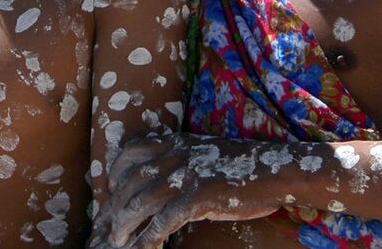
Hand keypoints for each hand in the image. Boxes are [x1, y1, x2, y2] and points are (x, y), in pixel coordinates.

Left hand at [93, 134, 285, 247]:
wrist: (274, 170)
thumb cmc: (242, 166)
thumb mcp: (205, 152)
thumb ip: (181, 158)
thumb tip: (161, 176)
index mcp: (175, 143)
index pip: (131, 152)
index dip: (115, 172)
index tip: (109, 190)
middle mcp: (175, 156)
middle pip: (131, 182)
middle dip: (115, 207)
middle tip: (107, 226)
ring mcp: (185, 176)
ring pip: (141, 202)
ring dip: (124, 225)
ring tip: (116, 241)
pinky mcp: (197, 198)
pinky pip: (163, 222)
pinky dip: (148, 239)